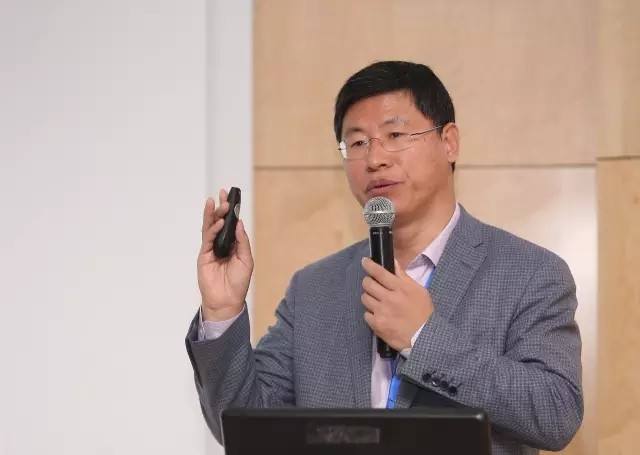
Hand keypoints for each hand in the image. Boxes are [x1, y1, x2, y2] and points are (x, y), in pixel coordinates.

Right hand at [197, 189, 253, 320]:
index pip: (230, 224)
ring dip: (213, 214)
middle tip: (223, 196)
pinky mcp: (204, 256)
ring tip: (216, 202)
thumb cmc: (238, 282)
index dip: (230, 211)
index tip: (231, 197)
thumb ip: (242, 241)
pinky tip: (218, 222)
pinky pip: (208, 239)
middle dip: (220, 208)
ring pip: (210, 228)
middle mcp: (220, 245)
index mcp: (232, 245)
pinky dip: (213, 229)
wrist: (227, 300)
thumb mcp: (246, 259)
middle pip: (218, 223)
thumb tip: (239, 224)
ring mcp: (211, 249)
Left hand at [361, 257, 432, 350]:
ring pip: (365, 298)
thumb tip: (393, 261)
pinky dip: (371, 313)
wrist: (424, 337)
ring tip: (377, 301)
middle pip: (368, 284)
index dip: (369, 265)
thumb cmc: (423, 312)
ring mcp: (382, 312)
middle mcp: (389, 298)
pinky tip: (379, 315)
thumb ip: (403, 276)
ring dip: (369, 298)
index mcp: (401, 288)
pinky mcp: (377, 324)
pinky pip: (366, 314)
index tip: (365, 262)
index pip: (380, 272)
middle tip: (372, 284)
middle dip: (368, 282)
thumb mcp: (419, 290)